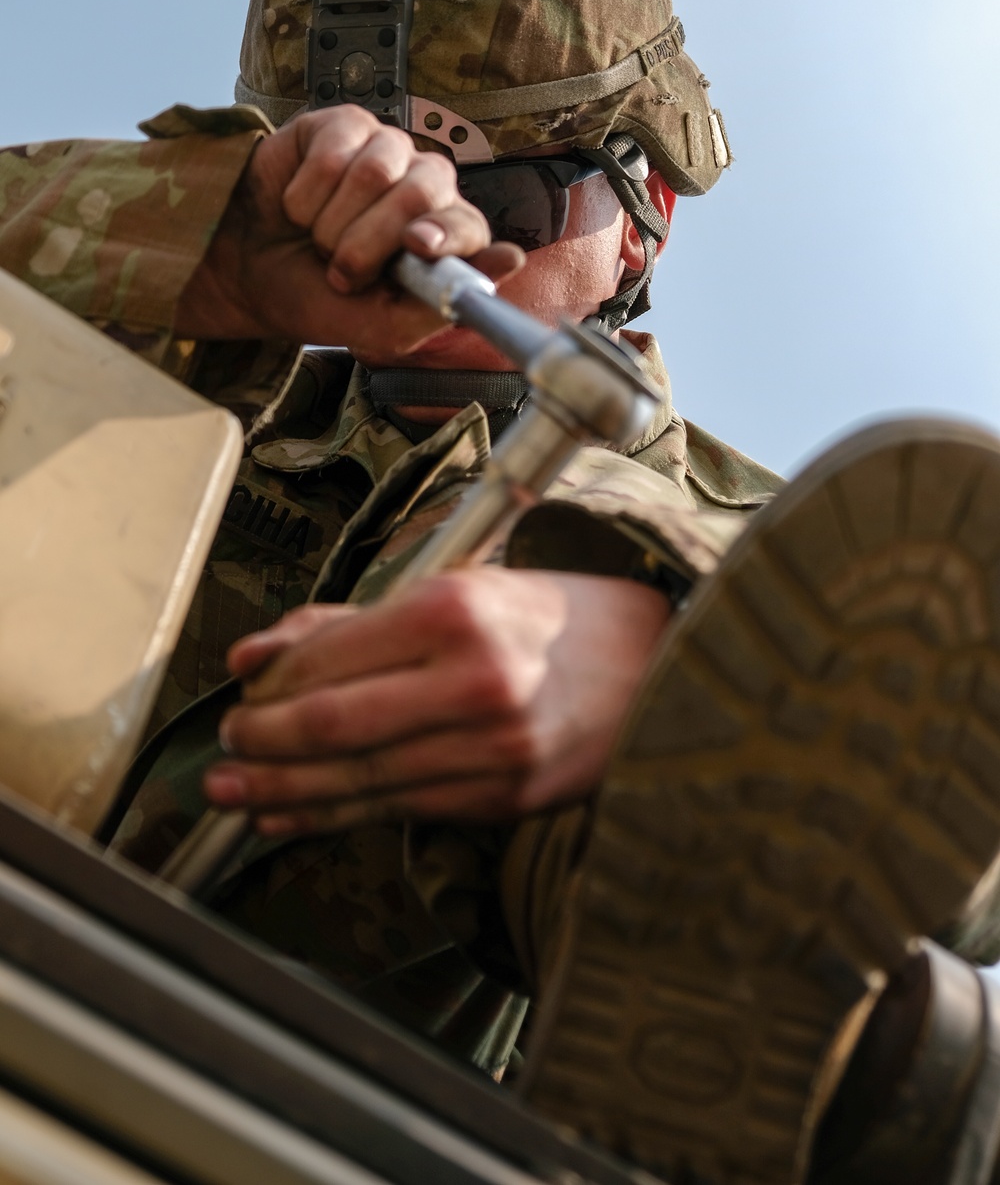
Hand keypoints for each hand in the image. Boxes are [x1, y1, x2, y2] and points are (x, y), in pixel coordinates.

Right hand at [175, 106, 521, 357]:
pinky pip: (332, 151)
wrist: (247, 273)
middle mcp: (425, 186)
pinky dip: (304, 193)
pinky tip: (298, 205)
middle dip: (367, 243)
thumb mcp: (377, 327)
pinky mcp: (343, 126)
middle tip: (341, 269)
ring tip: (318, 238)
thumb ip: (438, 302)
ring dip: (331, 221)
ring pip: (374, 170)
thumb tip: (512, 259)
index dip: (445, 234)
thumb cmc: (318, 297)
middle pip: (420, 192)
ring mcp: (386, 151)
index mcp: (445, 236)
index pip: (469, 225)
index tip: (416, 248)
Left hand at [203, 570, 670, 833]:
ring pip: (363, 781)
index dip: (270, 686)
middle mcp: (474, 682)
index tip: (239, 694)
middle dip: (264, 746)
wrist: (659, 662)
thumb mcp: (459, 588)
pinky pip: (402, 810)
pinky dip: (338, 816)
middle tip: (225, 750)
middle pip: (336, 729)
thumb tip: (254, 655)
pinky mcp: (506, 797)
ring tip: (235, 793)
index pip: (331, 659)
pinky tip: (294, 815)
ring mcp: (494, 749)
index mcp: (456, 612)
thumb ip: (351, 622)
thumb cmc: (551, 615)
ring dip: (285, 792)